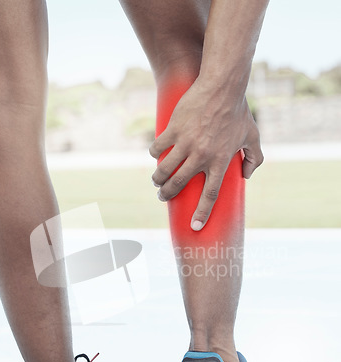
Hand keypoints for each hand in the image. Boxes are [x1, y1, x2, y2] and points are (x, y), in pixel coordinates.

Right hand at [149, 80, 263, 229]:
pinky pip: (158, 147)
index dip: (202, 213)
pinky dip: (154, 153)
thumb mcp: (253, 136)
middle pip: (179, 185)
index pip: (210, 195)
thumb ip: (255, 158)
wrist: (222, 86)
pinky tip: (155, 154)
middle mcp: (202, 156)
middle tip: (162, 197)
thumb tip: (247, 177)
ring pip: (164, 170)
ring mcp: (186, 143)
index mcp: (220, 161)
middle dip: (167, 195)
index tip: (194, 226)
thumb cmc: (238, 111)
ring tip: (156, 181)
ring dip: (157, 179)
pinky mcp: (174, 129)